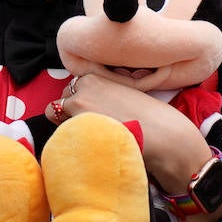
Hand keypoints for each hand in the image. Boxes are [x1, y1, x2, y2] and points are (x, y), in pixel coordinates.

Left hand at [54, 73, 212, 195]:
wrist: (164, 135)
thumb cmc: (149, 119)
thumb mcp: (124, 95)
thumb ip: (101, 95)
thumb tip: (84, 106)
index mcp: (95, 76)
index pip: (71, 89)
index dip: (79, 105)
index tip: (94, 115)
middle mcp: (83, 85)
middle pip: (61, 101)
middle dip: (70, 115)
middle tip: (94, 128)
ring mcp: (78, 103)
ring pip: (57, 116)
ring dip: (69, 126)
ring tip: (94, 137)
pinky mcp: (78, 123)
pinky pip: (62, 132)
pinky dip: (70, 139)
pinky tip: (92, 144)